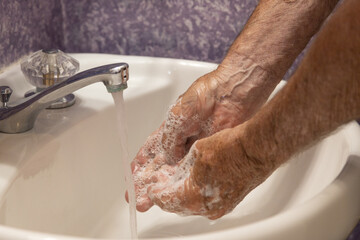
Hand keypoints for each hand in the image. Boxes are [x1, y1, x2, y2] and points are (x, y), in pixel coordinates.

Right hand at [130, 63, 272, 211]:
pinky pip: (193, 173)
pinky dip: (182, 184)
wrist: (231, 95)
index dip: (141, 164)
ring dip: (162, 187)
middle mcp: (181, 142)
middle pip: (161, 166)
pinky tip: (174, 194)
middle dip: (147, 181)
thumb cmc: (204, 96)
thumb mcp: (178, 116)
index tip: (132, 178)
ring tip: (149, 200)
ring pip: (175, 173)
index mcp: (170, 129)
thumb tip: (167, 159)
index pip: (151, 150)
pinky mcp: (209, 155)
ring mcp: (195, 150)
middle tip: (137, 197)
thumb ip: (170, 139)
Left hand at [147, 126, 272, 218]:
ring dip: (183, 195)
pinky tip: (197, 182)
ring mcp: (220, 207)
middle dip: (169, 195)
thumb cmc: (230, 149)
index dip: (156, 193)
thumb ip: (182, 167)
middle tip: (163, 184)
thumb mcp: (196, 152)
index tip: (152, 189)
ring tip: (179, 181)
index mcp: (192, 196)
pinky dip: (198, 195)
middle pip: (178, 206)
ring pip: (193, 205)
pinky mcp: (230, 202)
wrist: (257, 150)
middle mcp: (206, 208)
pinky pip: (206, 203)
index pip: (166, 200)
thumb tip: (178, 171)